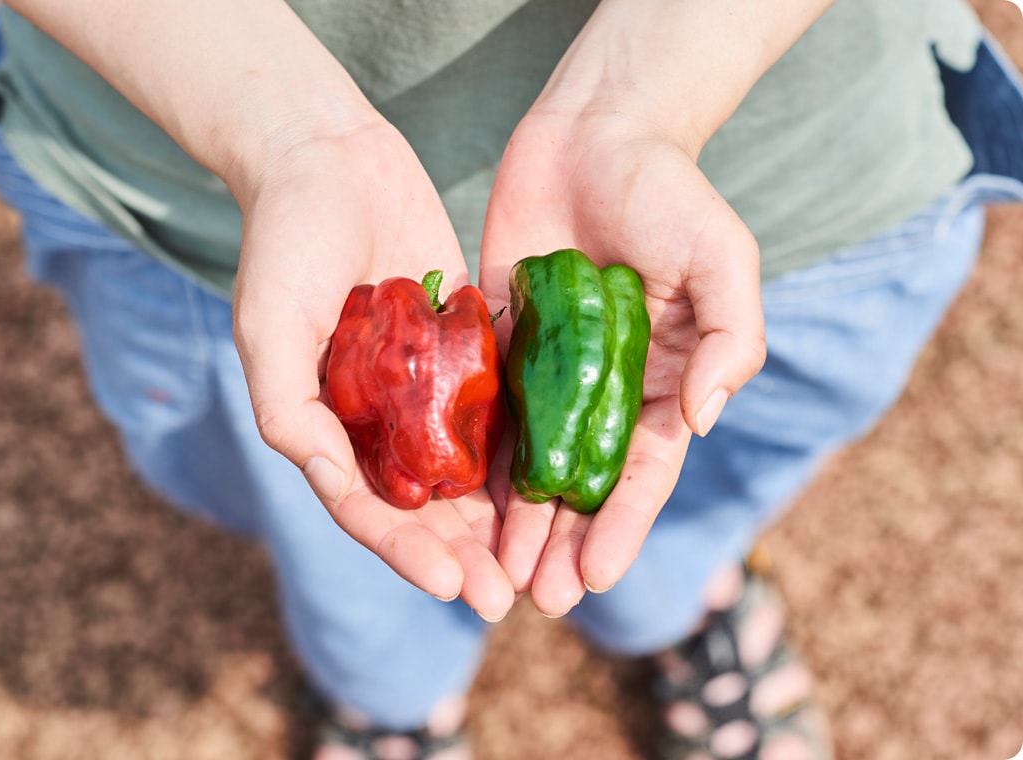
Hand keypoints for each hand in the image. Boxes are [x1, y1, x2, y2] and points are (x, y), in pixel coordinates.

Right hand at [231, 117, 515, 621]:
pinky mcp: (460, 345)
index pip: (366, 506)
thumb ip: (288, 409)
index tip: (449, 584)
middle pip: (420, 502)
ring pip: (462, 466)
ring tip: (531, 560)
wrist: (326, 156)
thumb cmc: (283, 242)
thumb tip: (329, 480)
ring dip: (493, 518)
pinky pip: (491, 405)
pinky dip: (514, 446)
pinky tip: (552, 478)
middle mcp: (373, 415)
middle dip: (458, 552)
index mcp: (324, 424)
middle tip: (502, 597)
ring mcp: (419, 383)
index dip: (404, 550)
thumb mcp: (268, 327)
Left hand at [479, 111, 766, 616]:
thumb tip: (702, 420)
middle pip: (581, 482)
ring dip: (515, 522)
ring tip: (496, 577)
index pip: (642, 472)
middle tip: (537, 598)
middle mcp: (602, 388)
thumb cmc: (669, 192)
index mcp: (661, 380)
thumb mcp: (722, 259)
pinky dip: (473, 459)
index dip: (620, 527)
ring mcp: (548, 369)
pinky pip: (482, 409)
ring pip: (529, 461)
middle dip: (562, 543)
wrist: (595, 130)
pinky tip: (456, 504)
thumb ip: (728, 339)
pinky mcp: (499, 342)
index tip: (594, 577)